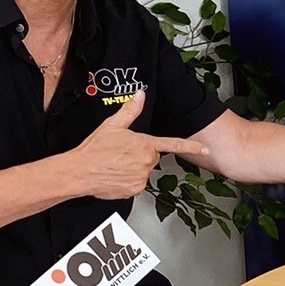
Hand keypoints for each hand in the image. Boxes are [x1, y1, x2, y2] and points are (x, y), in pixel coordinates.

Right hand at [65, 90, 209, 198]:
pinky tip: (116, 174)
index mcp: (145, 144)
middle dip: (143, 154)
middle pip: (153, 157)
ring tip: (117, 164)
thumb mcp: (112, 125)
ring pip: (145, 171)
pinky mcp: (135, 189)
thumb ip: (130, 110)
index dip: (191, 146)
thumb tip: (139, 96)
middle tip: (123, 153)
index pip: (173, 144)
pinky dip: (129, 179)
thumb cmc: (94, 150)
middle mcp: (146, 162)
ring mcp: (142, 177)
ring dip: (135, 167)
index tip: (205, 149)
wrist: (80, 171)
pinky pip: (137, 183)